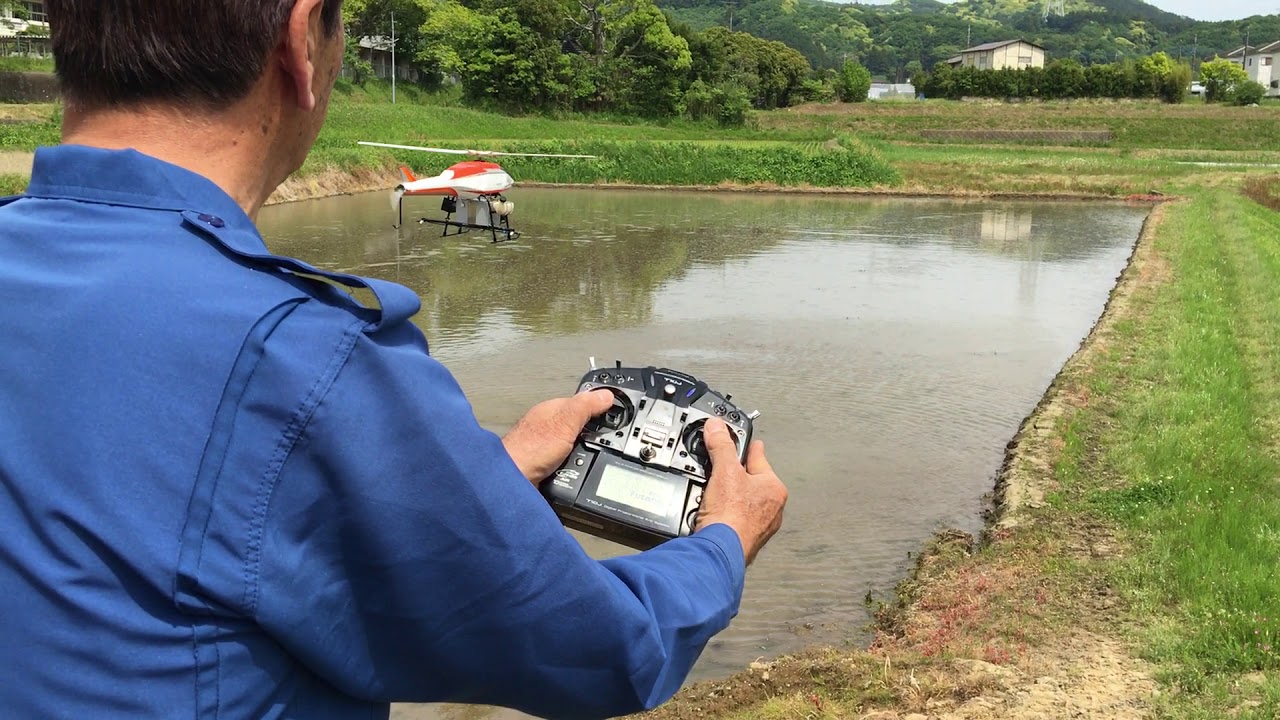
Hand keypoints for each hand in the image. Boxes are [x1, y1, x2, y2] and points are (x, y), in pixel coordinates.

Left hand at [502, 389, 615, 485]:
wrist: (512, 480)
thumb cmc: (529, 449)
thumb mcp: (565, 422)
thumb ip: (585, 406)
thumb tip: (606, 394)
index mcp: (553, 410)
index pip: (583, 402)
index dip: (600, 407)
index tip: (617, 413)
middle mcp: (550, 426)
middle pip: (581, 425)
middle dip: (593, 434)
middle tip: (605, 441)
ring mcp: (547, 445)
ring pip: (576, 445)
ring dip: (583, 452)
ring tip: (589, 457)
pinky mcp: (546, 463)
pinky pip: (568, 461)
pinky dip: (574, 466)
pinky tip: (576, 469)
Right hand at [693, 418, 786, 565]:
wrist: (720, 551)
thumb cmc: (732, 516)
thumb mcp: (724, 470)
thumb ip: (721, 445)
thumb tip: (717, 427)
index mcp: (773, 488)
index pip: (759, 458)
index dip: (749, 447)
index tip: (748, 441)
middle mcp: (771, 508)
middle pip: (750, 481)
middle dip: (736, 474)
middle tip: (721, 468)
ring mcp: (758, 526)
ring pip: (742, 501)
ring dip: (728, 496)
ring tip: (712, 494)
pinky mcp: (743, 539)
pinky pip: (733, 518)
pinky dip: (723, 513)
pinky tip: (712, 513)